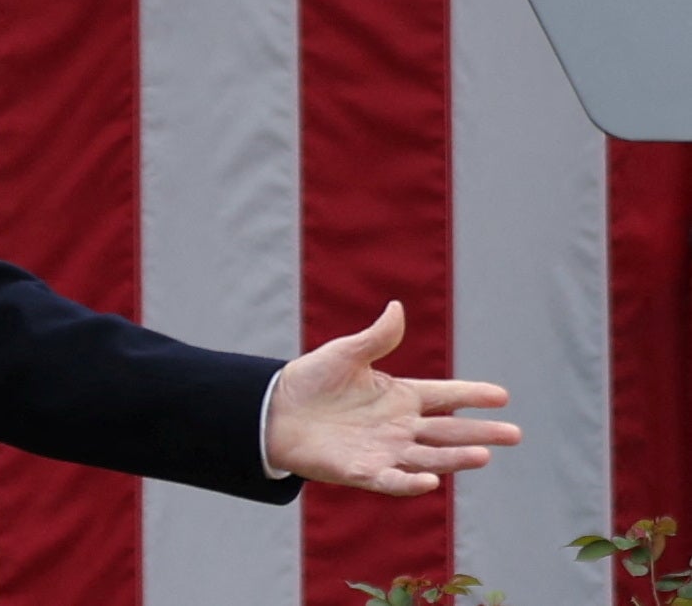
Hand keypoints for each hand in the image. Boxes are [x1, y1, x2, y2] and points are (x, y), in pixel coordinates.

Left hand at [266, 300, 520, 494]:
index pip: (444, 396)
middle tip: (515, 434)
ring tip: (485, 455)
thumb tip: (397, 306)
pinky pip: (392, 479)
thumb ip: (376, 337)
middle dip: (481, 432)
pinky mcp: (363, 471)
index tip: (502, 396)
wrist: (274, 411)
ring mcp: (384, 450)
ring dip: (456, 458)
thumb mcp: (346, 353)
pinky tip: (432, 479)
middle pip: (448, 431)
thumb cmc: (311, 380)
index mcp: (399, 396)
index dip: (471, 396)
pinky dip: (411, 482)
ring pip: (429, 456)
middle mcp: (399, 426)